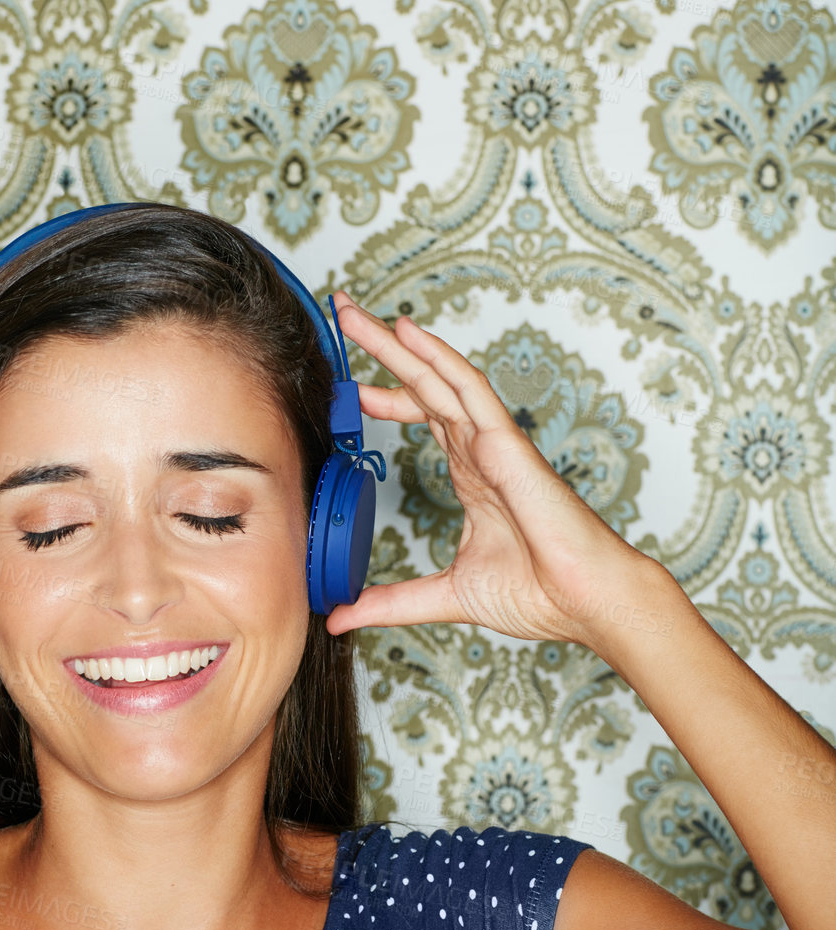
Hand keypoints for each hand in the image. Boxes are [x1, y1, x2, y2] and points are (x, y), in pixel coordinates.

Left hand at [325, 291, 659, 645]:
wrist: (587, 601)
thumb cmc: (540, 594)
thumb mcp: (445, 597)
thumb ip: (393, 602)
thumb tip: (342, 616)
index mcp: (473, 477)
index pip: (425, 420)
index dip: (387, 399)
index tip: (350, 390)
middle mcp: (482, 451)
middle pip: (424, 387)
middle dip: (382, 353)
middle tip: (344, 318)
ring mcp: (495, 443)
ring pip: (439, 378)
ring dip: (397, 345)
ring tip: (356, 313)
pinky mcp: (508, 444)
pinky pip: (470, 390)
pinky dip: (439, 359)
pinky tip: (408, 333)